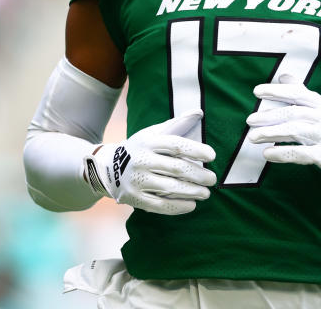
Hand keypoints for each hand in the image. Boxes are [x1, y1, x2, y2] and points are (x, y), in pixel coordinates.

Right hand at [84, 109, 216, 214]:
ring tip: (206, 193)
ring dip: (192, 191)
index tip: (212, 156)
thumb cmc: (140, 148)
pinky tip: (192, 205)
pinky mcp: (134, 198)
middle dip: (198, 175)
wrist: (107, 167)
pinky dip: (178, 207)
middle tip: (213, 179)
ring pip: (170, 187)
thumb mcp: (153, 133)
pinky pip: (160, 205)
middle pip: (176, 168)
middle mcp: (141, 160)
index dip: (196, 150)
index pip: (176, 145)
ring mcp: (137, 180)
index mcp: (148, 141)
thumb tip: (199, 112)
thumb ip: (177, 123)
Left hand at [245, 76, 320, 180]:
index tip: (256, 92)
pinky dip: (282, 153)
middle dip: (269, 116)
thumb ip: (301, 92)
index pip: (297, 93)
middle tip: (249, 120)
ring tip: (253, 137)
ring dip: (271, 133)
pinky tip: (267, 154)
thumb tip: (283, 76)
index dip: (276, 91)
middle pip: (292, 114)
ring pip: (295, 132)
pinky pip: (300, 153)